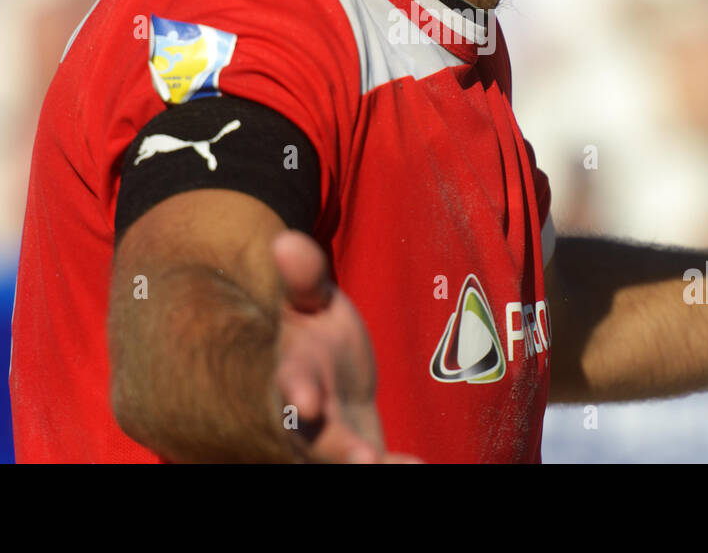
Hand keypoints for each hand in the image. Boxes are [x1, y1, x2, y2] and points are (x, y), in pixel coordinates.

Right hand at [271, 230, 421, 462]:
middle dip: (336, 451)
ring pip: (340, 461)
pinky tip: (422, 469)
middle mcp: (308, 421)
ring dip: (367, 466)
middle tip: (363, 460)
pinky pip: (378, 467)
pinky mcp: (359, 456)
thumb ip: (302, 278)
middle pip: (316, 441)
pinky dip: (396, 469)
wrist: (317, 381)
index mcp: (295, 374)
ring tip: (412, 469)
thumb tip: (284, 238)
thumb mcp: (309, 302)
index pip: (293, 384)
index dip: (298, 393)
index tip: (307, 402)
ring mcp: (331, 445)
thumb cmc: (313, 336)